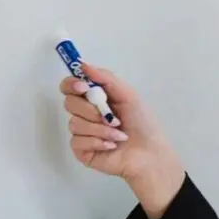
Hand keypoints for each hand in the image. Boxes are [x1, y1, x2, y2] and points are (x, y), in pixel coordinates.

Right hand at [59, 63, 183, 215]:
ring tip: (119, 135)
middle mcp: (86, 114)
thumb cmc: (143, 124)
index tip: (83, 88)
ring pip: (75, 123)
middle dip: (91, 110)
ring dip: (101, 129)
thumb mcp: (128, 96)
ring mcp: (82, 132)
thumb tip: (83, 64)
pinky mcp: (81, 150)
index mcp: (95, 98)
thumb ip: (106, 78)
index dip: (72, 84)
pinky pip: (77, 141)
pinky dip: (97, 141)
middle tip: (112, 118)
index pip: (70, 86)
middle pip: (69, 103)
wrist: (149, 154)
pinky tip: (111, 146)